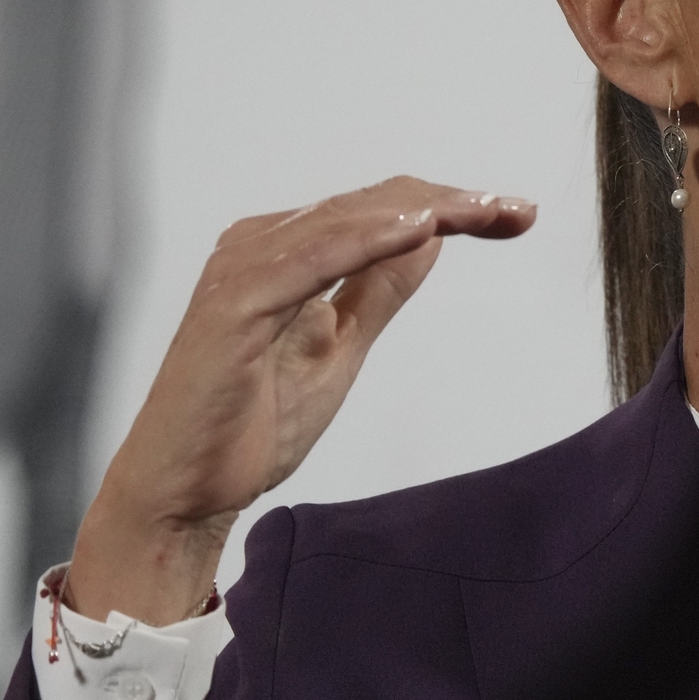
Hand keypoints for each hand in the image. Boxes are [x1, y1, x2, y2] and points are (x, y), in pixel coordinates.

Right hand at [65, 177, 534, 624]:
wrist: (183, 498)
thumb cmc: (248, 427)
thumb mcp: (341, 348)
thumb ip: (378, 290)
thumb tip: (429, 236)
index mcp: (282, 252)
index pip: (377, 210)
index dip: (449, 205)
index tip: (514, 214)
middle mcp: (258, 246)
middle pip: (370, 204)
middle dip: (451, 202)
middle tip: (515, 208)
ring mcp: (242, 271)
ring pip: (348, 220)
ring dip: (424, 210)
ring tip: (484, 208)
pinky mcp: (233, 306)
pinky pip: (310, 260)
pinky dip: (366, 239)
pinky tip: (420, 227)